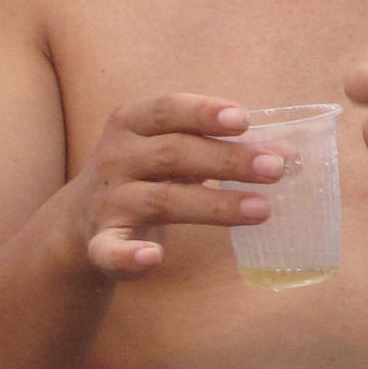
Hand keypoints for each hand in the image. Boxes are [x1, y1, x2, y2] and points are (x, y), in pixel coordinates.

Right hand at [69, 94, 275, 277]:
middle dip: (228, 159)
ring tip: (262, 209)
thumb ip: (221, 147)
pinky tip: (153, 258)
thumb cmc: (147, 173)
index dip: (204, 112)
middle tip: (276, 168)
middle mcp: (117, 157)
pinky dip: (130, 255)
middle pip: (173, 154)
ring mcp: (109, 201)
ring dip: (213, 205)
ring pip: (161, 200)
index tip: (243, 120)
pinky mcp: (101, 241)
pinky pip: (111, 249)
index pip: (168, 109)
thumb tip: (286, 153)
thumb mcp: (175, 150)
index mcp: (132, 123)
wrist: (81, 219)